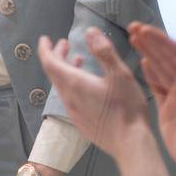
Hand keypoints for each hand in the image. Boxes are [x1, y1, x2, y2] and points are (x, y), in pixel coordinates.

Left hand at [36, 28, 150, 158]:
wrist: (130, 143)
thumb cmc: (127, 107)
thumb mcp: (120, 74)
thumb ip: (104, 51)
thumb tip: (90, 31)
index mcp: (74, 83)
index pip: (50, 62)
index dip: (45, 49)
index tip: (45, 39)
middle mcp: (68, 98)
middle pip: (55, 73)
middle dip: (57, 56)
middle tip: (64, 44)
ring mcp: (73, 112)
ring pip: (62, 86)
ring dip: (66, 70)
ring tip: (78, 60)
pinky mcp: (80, 122)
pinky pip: (69, 98)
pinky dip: (72, 85)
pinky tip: (86, 84)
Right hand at [129, 21, 175, 169]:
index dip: (160, 41)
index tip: (143, 30)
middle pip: (167, 58)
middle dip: (151, 43)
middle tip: (132, 29)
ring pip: (161, 70)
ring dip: (147, 54)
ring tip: (132, 39)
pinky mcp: (169, 110)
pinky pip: (159, 88)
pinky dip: (151, 75)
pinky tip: (142, 64)